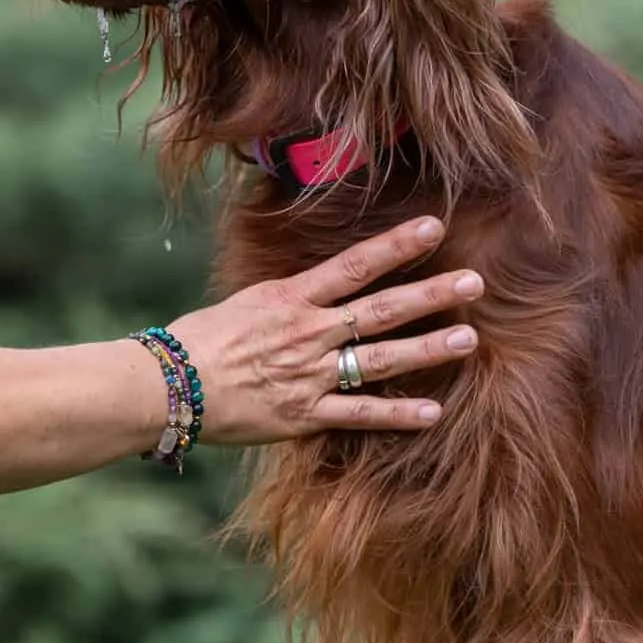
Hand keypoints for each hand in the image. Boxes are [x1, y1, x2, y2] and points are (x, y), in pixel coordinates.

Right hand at [168, 215, 482, 443]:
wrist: (166, 386)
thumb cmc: (195, 341)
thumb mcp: (241, 303)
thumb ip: (284, 298)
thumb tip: (311, 286)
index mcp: (291, 299)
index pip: (355, 265)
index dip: (397, 245)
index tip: (435, 227)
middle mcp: (308, 333)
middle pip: (382, 309)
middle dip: (432, 294)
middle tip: (475, 282)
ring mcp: (310, 374)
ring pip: (381, 359)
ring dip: (428, 349)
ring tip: (469, 339)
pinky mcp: (304, 414)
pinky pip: (359, 415)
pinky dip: (397, 415)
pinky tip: (433, 412)